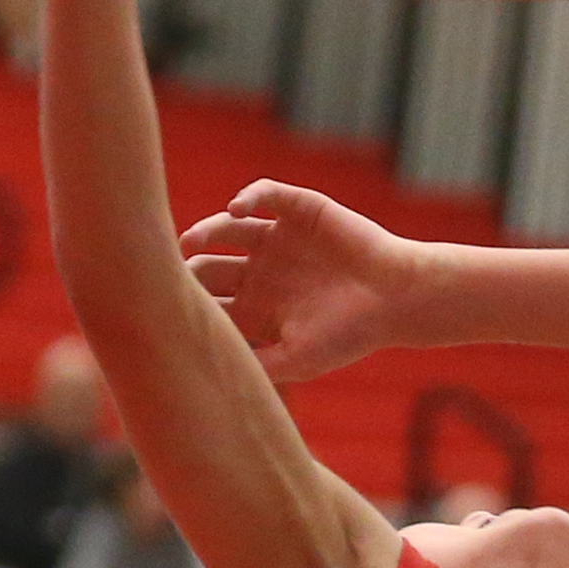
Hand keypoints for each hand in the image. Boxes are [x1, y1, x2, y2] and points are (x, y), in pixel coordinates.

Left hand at [182, 180, 425, 381]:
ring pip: (228, 227)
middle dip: (189, 269)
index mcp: (256, 306)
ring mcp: (279, 239)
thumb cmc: (349, 335)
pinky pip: (266, 195)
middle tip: (175, 275)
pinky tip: (237, 208)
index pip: (208, 301)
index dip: (188, 303)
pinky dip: (249, 195)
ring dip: (207, 230)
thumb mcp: (296, 360)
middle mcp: (261, 270)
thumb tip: (204, 372)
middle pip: (209, 264)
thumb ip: (254, 365)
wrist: (396, 299)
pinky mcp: (300, 211)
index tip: (173, 307)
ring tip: (192, 241)